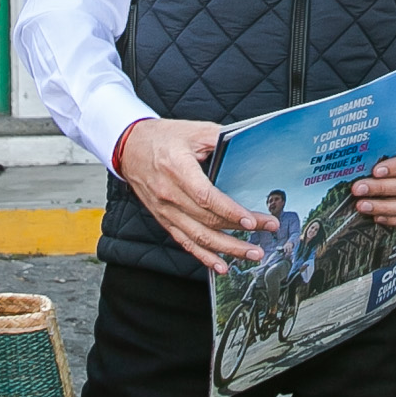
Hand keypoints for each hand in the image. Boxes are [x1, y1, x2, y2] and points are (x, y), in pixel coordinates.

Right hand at [115, 120, 271, 274]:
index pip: (205, 197)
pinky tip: (221, 265)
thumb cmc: (161, 138)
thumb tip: (246, 143)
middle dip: (240, 230)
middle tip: (267, 231)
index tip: (251, 220)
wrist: (129, 148)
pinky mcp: (164, 219)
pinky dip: (204, 256)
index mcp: (177, 169)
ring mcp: (166, 210)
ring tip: (252, 254)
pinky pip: (185, 242)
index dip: (229, 211)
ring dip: (227, 249)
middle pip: (207, 220)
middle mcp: (169, 194)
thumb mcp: (192, 130)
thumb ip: (219, 137)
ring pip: (199, 236)